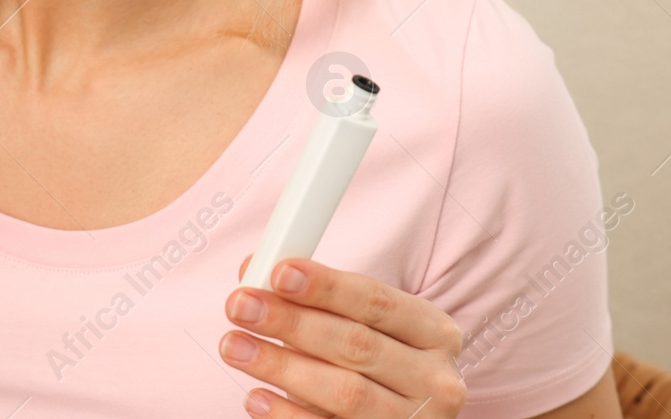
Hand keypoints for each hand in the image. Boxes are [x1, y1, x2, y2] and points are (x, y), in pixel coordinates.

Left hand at [222, 253, 466, 417]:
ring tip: (235, 346)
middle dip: (292, 322)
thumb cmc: (376, 363)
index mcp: (435, 333)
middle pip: (357, 345)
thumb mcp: (360, 325)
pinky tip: (255, 397)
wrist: (400, 417)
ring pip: (344, 393)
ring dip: (282, 366)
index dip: (327, 286)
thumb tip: (255, 267)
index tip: (278, 272)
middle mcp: (434, 380)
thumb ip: (312, 296)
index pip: (378, 302)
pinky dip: (287, 415)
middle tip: (241, 306)